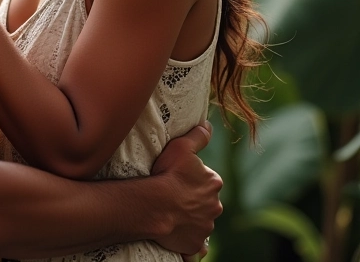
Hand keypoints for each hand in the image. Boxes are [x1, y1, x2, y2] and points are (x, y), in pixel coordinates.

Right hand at [150, 121, 221, 259]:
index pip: (207, 179)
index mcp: (214, 183)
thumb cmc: (168, 173)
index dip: (193, 178)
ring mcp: (205, 227)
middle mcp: (215, 206)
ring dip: (191, 218)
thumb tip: (209, 126)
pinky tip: (182, 237)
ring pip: (201, 221)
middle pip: (205, 201)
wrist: (156, 205)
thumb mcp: (182, 146)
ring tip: (172, 213)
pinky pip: (196, 245)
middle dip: (194, 199)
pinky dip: (191, 242)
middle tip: (174, 194)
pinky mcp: (195, 244)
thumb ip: (198, 136)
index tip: (179, 177)